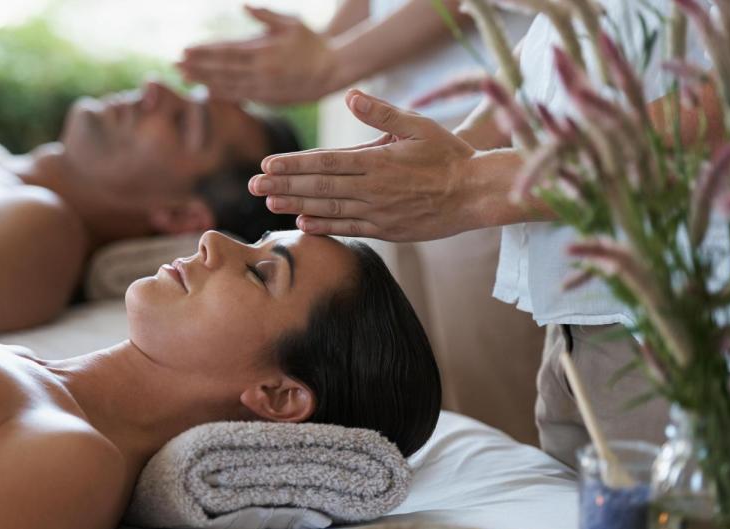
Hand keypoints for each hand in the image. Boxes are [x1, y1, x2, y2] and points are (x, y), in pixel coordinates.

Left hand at [177, 6, 338, 104]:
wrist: (333, 71)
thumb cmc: (312, 42)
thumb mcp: (292, 22)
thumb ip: (265, 16)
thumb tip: (243, 6)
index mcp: (265, 52)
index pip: (227, 52)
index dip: (204, 52)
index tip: (184, 50)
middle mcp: (262, 73)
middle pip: (222, 70)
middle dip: (197, 67)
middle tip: (175, 64)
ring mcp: (265, 89)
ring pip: (228, 86)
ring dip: (204, 81)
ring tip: (185, 77)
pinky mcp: (270, 100)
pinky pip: (241, 97)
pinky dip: (223, 95)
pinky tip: (208, 91)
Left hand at [250, 90, 482, 241]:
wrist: (476, 194)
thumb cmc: (448, 155)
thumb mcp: (418, 125)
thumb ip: (382, 113)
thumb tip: (352, 96)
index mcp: (378, 161)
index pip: (326, 162)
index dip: (294, 164)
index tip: (267, 164)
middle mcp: (374, 189)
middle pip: (320, 187)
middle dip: (284, 185)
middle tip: (253, 185)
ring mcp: (379, 212)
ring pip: (330, 210)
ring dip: (296, 205)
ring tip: (269, 203)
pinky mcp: (388, 230)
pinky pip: (350, 228)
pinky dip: (324, 227)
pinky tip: (302, 223)